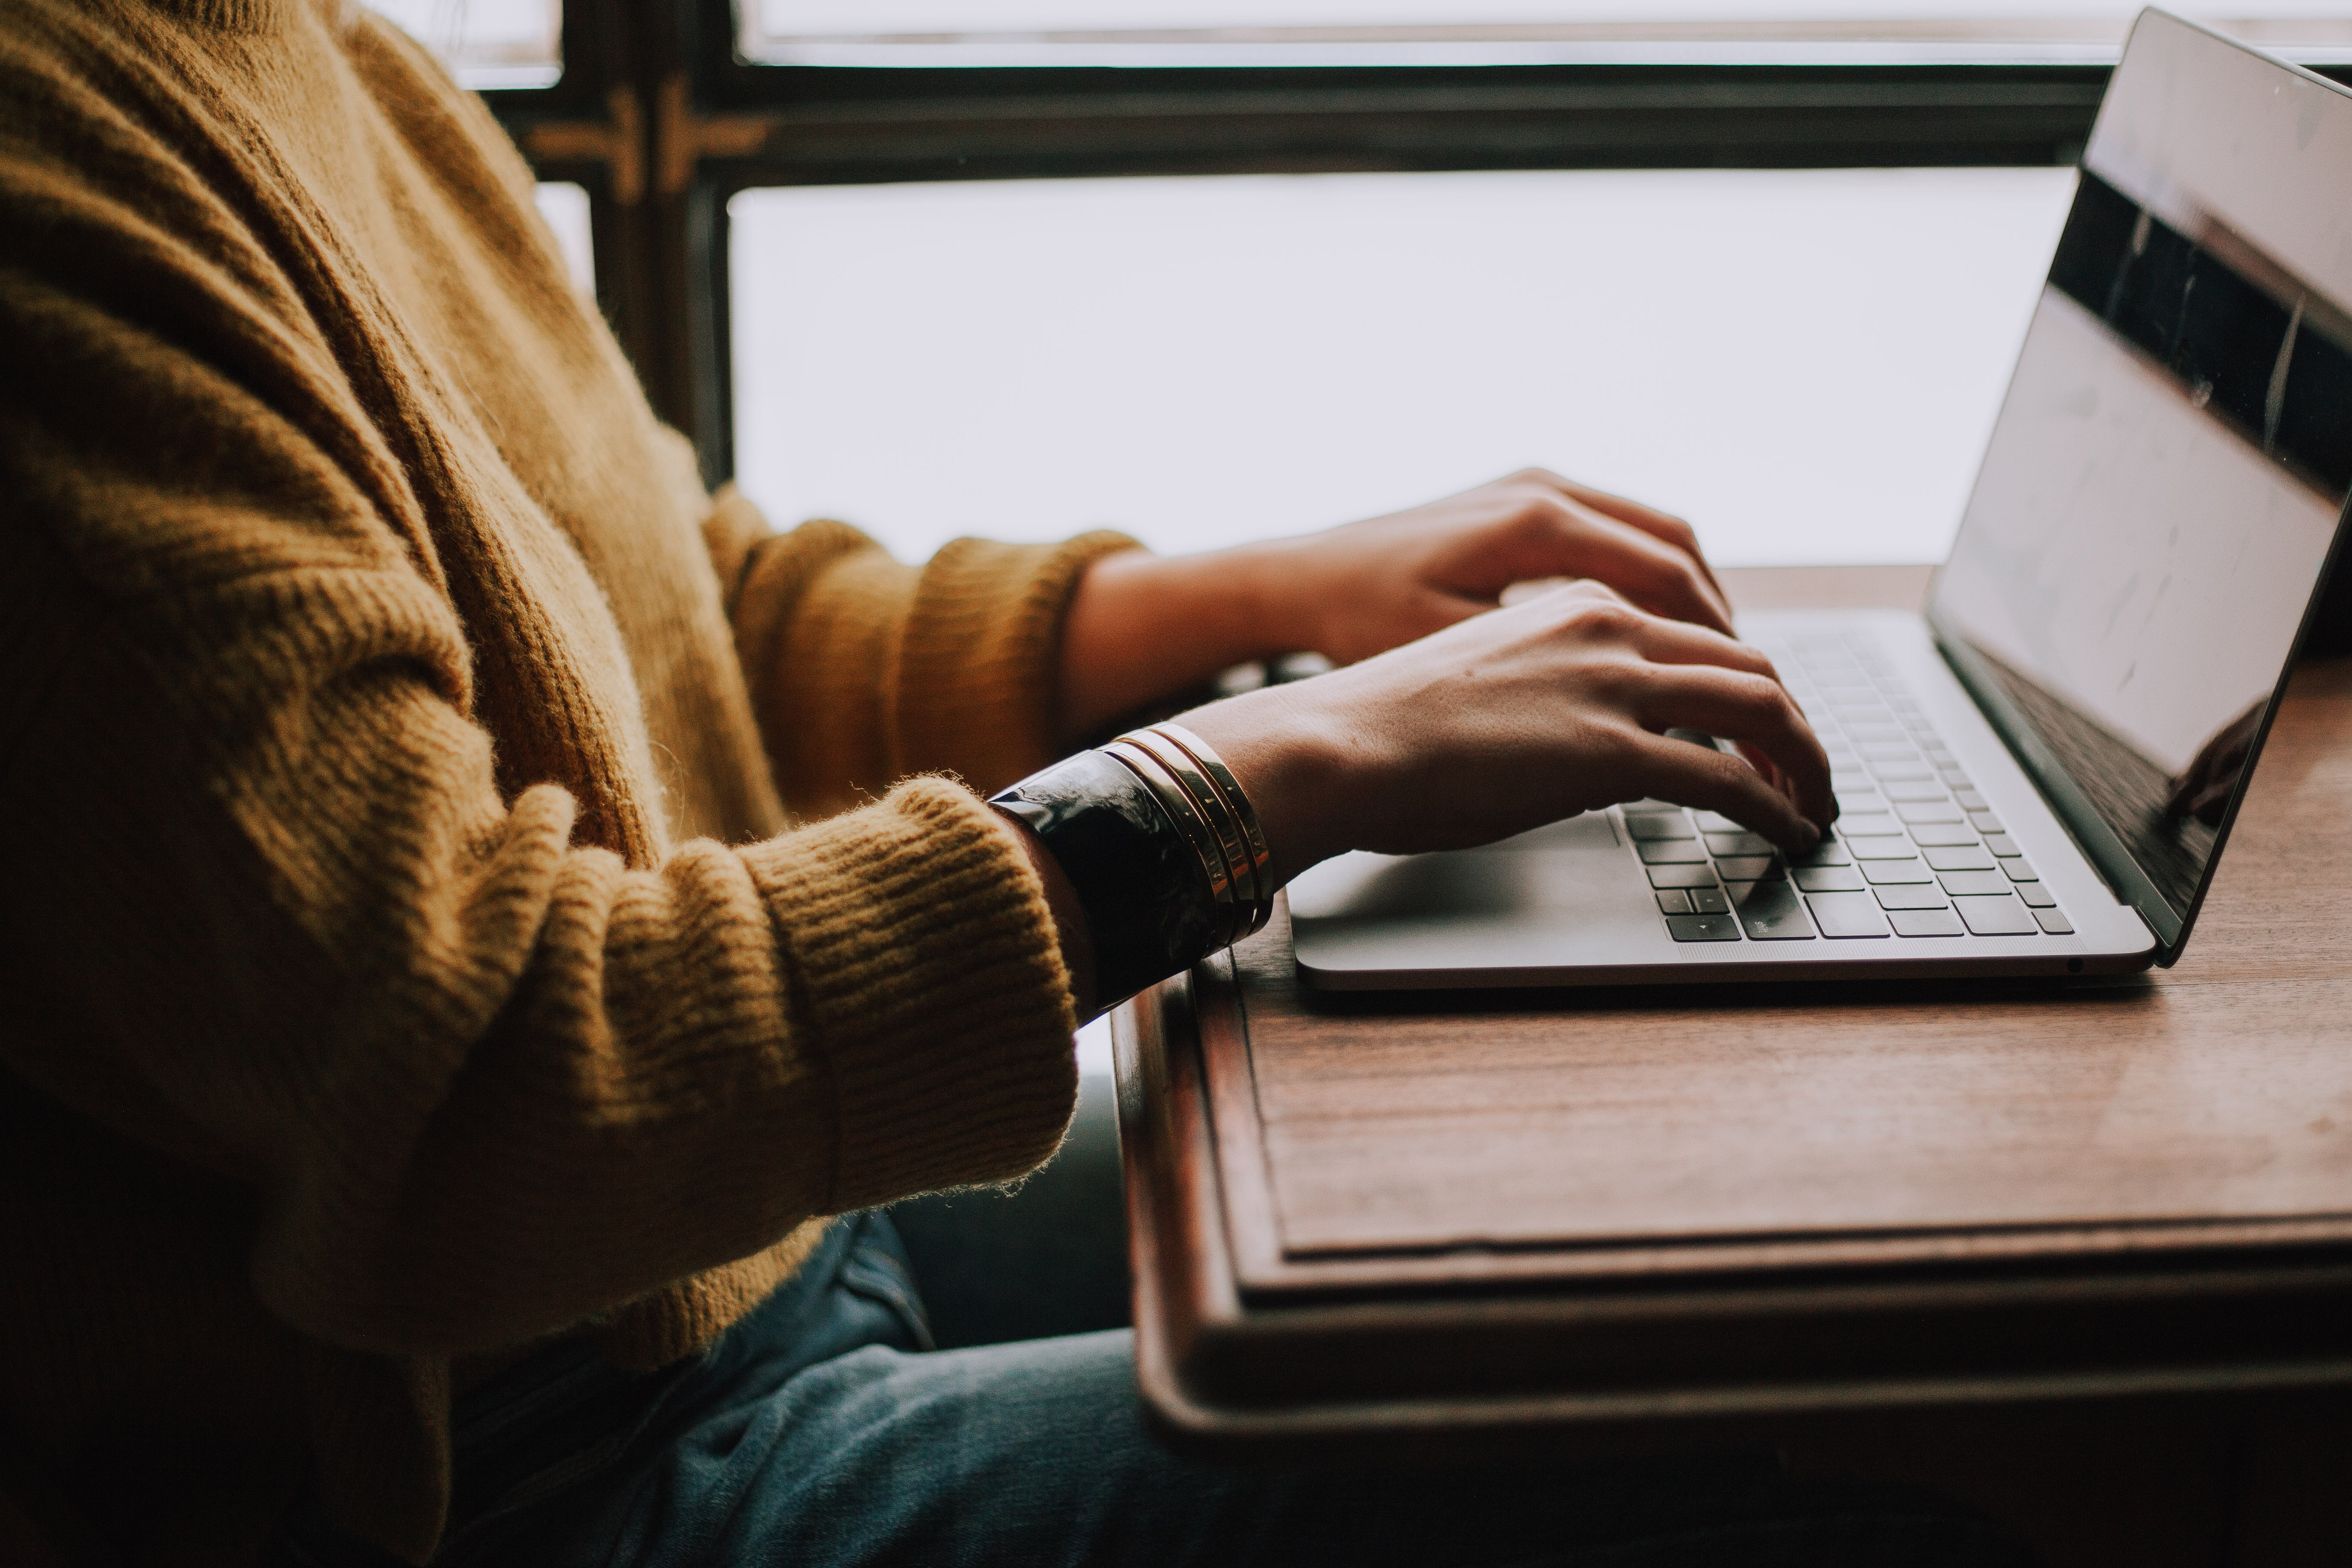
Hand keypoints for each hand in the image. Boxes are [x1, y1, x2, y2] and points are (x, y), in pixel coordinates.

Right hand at [1178, 580, 1833, 886]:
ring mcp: (1613, 686)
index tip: (1762, 730)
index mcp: (1577, 605)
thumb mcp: (1489, 681)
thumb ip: (1556, 693)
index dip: (1747, 686)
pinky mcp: (1611, 752)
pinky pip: (1730, 778)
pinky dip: (1776, 805)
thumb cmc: (1387, 727)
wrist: (1338, 742)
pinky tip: (1788, 831)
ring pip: (1761, 708)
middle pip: (1749, 665)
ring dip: (1805, 762)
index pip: (1697, 636)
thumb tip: (1593, 746)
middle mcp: (1608, 628)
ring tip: (1816, 805)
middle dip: (1795, 724)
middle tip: (1810, 771)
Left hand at [1263, 467, 1734, 663]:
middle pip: (1673, 546)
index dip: (1712, 635)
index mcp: (1534, 522)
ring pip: (1651, 533)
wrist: (1303, 577)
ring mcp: (1534, 485)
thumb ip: (1543, 665)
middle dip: (1716, 615)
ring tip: (1713, 658)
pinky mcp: (1522, 497)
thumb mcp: (1452, 650)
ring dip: (1689, 592)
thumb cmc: (1362, 620)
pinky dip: (1649, 576)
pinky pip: (1615, 530)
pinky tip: (1654, 628)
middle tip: (1744, 679)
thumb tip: (1631, 695)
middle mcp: (1543, 488)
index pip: (1663, 574)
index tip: (1739, 686)